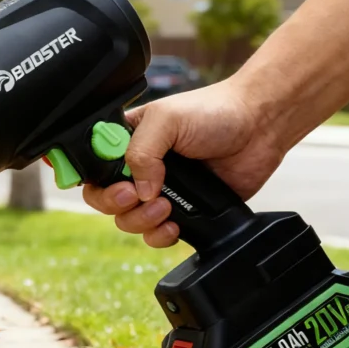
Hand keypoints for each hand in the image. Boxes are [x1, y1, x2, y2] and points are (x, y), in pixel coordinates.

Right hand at [82, 79, 286, 247]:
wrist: (260, 127)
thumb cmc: (214, 112)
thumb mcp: (167, 119)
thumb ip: (142, 151)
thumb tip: (139, 190)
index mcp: (124, 140)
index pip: (89, 165)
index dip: (89, 178)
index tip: (108, 183)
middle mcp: (137, 167)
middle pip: (102, 199)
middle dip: (114, 204)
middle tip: (134, 197)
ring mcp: (158, 190)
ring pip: (127, 220)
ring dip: (141, 220)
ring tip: (166, 207)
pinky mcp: (181, 211)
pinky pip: (156, 234)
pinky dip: (160, 235)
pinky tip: (175, 224)